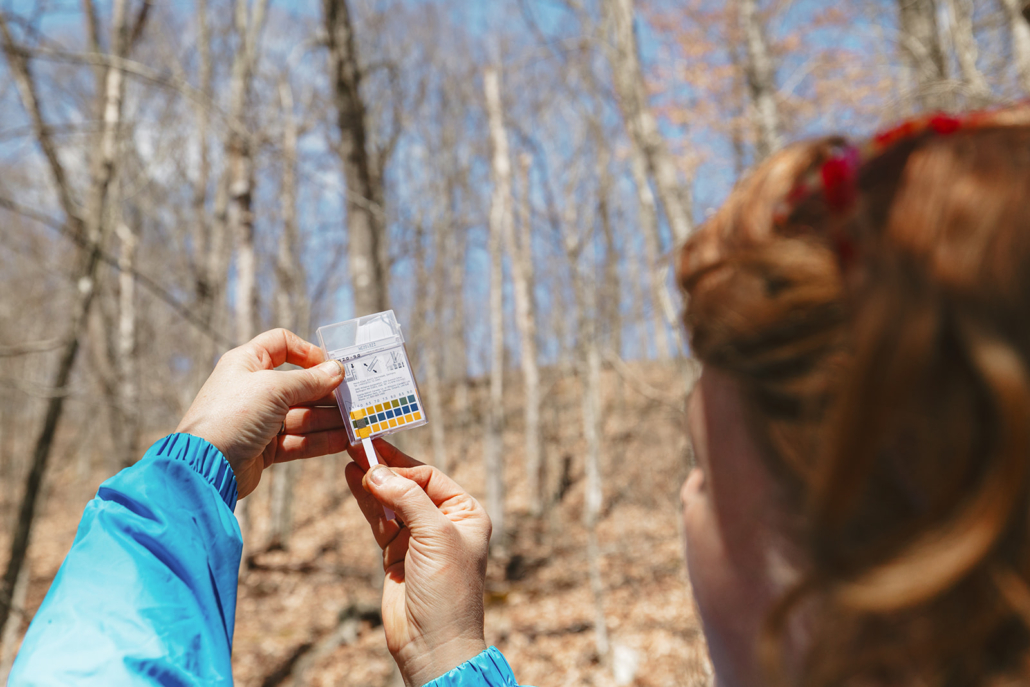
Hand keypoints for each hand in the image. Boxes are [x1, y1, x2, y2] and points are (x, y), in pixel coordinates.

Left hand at [177, 328, 349, 497]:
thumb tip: (336, 370)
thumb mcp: (274, 389)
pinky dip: (321, 439)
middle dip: (327, 392)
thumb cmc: (233, 415)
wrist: (205, 466)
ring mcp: (260, 420)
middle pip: (299, 384)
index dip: (307, 352)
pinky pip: (299, 439)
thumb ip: (309, 380)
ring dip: (330, 418)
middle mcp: (254, 389)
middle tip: (356, 398)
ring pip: (303, 415)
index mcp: (248, 363)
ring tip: (356, 422)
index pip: (282, 345)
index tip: (331, 366)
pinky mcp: (265, 447)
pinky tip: (344, 440)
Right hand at [345, 440, 490, 686]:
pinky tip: (353, 481)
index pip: (430, 477)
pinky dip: (366, 501)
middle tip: (356, 445)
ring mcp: (419, 539)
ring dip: (371, 481)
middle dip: (385, 468)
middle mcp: (444, 523)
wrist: (433, 643)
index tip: (374, 451)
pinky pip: (380, 520)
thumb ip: (406, 499)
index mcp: (466, 514)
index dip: (402, 465)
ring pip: (391, 501)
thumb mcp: (434, 536)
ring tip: (348, 457)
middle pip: (409, 485)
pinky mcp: (397, 554)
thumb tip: (377, 471)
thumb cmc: (447, 590)